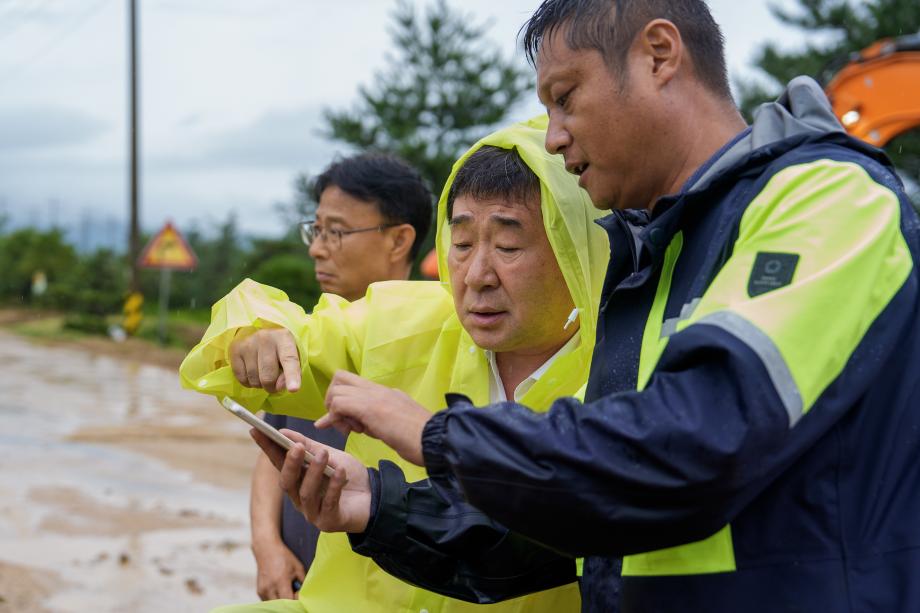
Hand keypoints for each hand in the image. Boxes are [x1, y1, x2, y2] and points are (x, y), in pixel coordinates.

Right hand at [229, 327, 301, 392]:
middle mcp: (265, 338)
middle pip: (268, 376)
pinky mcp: (235, 350)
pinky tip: (253, 373)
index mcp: (284, 337)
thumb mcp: (293, 358)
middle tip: (275, 384)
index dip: (292, 376)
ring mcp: (248, 343)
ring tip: (263, 374)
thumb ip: (291, 374)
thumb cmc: (281, 350)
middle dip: (272, 387)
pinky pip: (242, 379)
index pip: (289, 359)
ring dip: (260, 385)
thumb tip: (278, 387)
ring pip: (254, 380)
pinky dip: (249, 382)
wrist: (261, 337)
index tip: (294, 389)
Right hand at [250, 428, 371, 532]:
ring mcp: (313, 513)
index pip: (278, 463)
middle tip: (296, 446)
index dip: (267, 448)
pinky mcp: (329, 522)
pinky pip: (329, 503)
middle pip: (287, 483)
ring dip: (314, 472)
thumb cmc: (348, 476)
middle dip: (290, 464)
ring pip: (306, 493)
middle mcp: (301, 499)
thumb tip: (285, 432)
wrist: (375, 497)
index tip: (257, 430)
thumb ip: (309, 446)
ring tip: (323, 454)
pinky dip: (334, 486)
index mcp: (298, 481)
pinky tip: (340, 472)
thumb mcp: (330, 456)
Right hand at [253, 542, 304, 600]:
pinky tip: (279, 590)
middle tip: (294, 593)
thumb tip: (306, 594)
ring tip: (286, 590)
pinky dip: (275, 599)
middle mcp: (270, 587)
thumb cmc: (284, 557)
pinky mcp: (259, 591)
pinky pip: (268, 601)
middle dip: (289, 602)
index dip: (296, 601)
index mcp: (280, 581)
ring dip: (282, 602)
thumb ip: (303, 582)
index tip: (299, 595)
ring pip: (274, 605)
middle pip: (281, 605)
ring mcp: (263, 590)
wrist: (267, 549)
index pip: (289, 601)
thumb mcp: (298, 567)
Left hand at [316, 370, 430, 465]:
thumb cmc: (421, 438)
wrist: (436, 439)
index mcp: (385, 392)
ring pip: (336, 389)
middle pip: (340, 377)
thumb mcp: (395, 425)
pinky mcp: (369, 407)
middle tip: (343, 421)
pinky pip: (339, 404)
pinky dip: (338, 418)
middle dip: (333, 399)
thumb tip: (362, 425)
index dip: (343, 400)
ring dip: (336, 412)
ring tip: (352, 430)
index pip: (353, 384)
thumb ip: (377, 422)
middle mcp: (377, 389)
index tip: (349, 423)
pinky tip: (355, 432)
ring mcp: (374, 396)